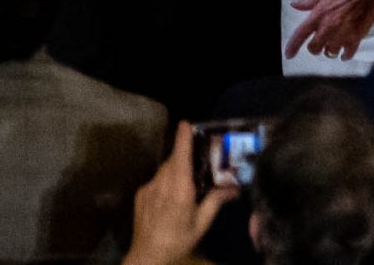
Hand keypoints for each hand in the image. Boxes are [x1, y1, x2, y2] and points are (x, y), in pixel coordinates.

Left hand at [123, 124, 236, 264]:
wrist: (148, 254)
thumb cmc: (179, 239)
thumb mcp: (202, 223)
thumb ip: (215, 202)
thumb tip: (233, 188)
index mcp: (179, 189)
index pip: (181, 156)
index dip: (183, 138)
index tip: (186, 122)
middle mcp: (162, 183)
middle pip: (173, 161)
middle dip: (184, 156)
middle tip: (198, 157)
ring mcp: (148, 187)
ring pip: (163, 171)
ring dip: (174, 171)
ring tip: (187, 181)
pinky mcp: (140, 194)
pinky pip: (155, 181)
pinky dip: (164, 183)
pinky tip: (170, 199)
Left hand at [286, 0, 373, 61]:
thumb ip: (308, 1)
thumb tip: (294, 4)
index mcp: (318, 15)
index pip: (300, 34)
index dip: (292, 46)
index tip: (288, 55)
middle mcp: (328, 27)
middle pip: (314, 48)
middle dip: (314, 47)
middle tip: (318, 42)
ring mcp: (342, 34)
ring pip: (330, 52)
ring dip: (329, 50)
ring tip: (332, 44)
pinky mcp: (357, 38)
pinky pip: (347, 54)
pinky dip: (345, 55)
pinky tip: (344, 52)